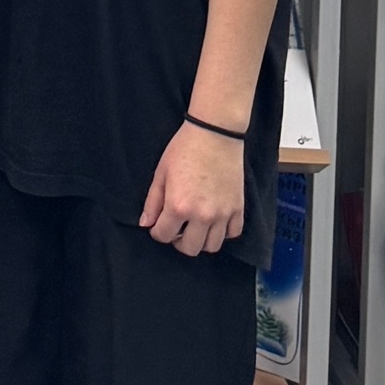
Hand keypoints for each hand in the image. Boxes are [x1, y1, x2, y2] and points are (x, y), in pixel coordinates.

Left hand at [141, 122, 246, 254]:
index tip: (157, 225)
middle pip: (190, 248)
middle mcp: (202, 216)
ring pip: (212, 246)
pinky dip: (222, 232)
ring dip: (201, 240)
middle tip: (175, 228)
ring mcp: (223, 214)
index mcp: (178, 206)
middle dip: (178, 241)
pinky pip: (233, 233)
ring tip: (194, 226)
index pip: (163, 235)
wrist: (214, 135)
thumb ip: (152, 202)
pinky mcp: (239, 209)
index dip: (157, 232)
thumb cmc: (183, 150)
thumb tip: (146, 223)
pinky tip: (213, 221)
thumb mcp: (160, 174)